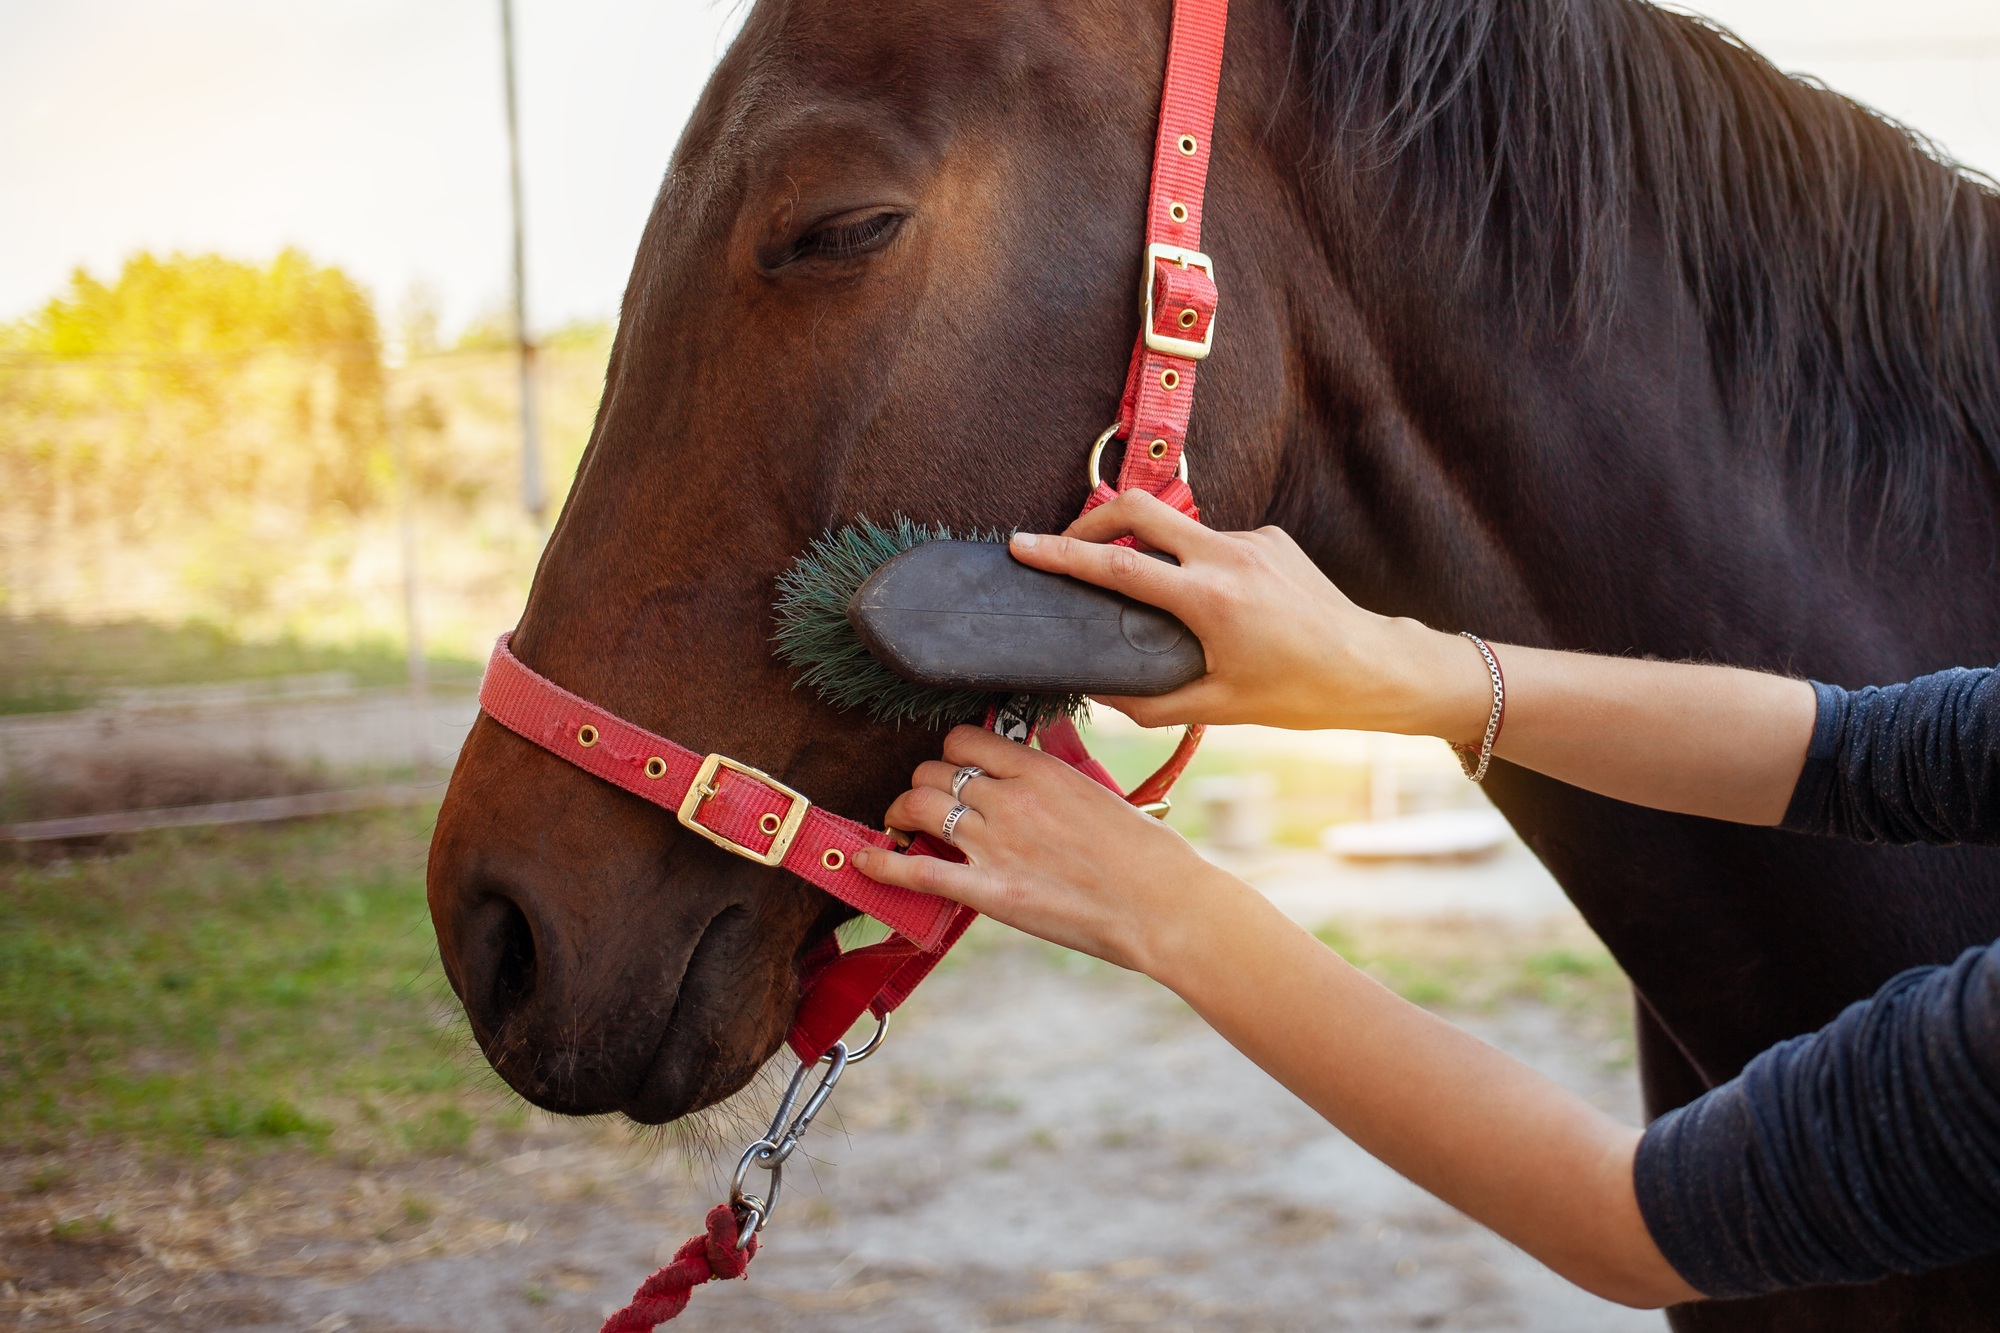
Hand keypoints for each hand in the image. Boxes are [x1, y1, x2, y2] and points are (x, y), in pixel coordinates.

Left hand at [851, 725, 1243, 973]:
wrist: (1161, 905)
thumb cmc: (1145, 854)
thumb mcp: (1100, 792)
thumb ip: (1058, 771)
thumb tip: (1040, 749)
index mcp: (1039, 770)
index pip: (964, 742)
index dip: (950, 755)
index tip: (952, 769)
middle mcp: (1009, 799)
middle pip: (933, 772)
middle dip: (924, 785)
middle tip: (928, 804)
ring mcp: (995, 844)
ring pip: (918, 806)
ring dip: (901, 813)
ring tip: (901, 825)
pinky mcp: (989, 891)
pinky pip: (917, 869)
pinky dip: (883, 863)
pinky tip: (866, 860)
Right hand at [1008, 490, 1491, 738]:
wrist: (1373, 667)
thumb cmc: (1299, 694)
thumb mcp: (1217, 708)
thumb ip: (1148, 702)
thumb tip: (1098, 691)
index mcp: (1209, 600)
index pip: (1119, 566)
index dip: (1063, 553)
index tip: (1024, 546)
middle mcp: (1229, 557)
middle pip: (1139, 508)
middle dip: (1092, 517)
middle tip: (1065, 540)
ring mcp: (1253, 540)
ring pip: (1177, 526)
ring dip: (1148, 545)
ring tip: (1141, 588)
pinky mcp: (1271, 538)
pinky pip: (1213, 541)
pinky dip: (1194, 562)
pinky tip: (1209, 602)